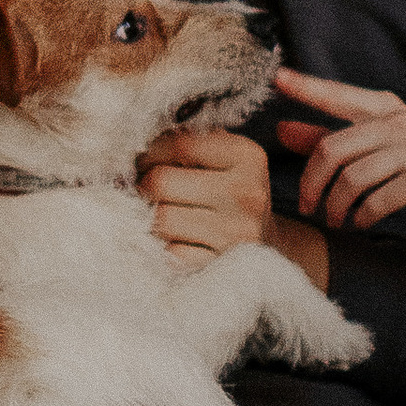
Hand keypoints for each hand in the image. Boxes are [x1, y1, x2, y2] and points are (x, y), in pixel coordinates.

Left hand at [141, 124, 277, 262]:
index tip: (146, 159)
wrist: (264, 239)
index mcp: (247, 157)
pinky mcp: (220, 264)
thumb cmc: (232, 190)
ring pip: (160, 218)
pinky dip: (164, 244)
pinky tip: (174, 236)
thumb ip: (189, 140)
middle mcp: (246, 193)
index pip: (180, 144)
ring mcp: (234, 232)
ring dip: (150, 215)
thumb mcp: (224, 156)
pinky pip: (168, 251)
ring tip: (160, 210)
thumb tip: (140, 142)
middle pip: (161, 182)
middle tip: (145, 186)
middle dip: (144, 183)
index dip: (152, 151)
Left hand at [273, 66, 405, 239]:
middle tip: (307, 206)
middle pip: (333, 148)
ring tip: (335, 218)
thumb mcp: (372, 146)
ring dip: (335, 206)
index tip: (278, 78)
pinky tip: (361, 221)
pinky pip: (377, 200)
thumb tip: (281, 129)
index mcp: (383, 107)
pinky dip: (362, 216)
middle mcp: (398, 123)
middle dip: (312, 183)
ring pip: (352, 178)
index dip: (307, 88)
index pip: (337, 95)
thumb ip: (326, 137)